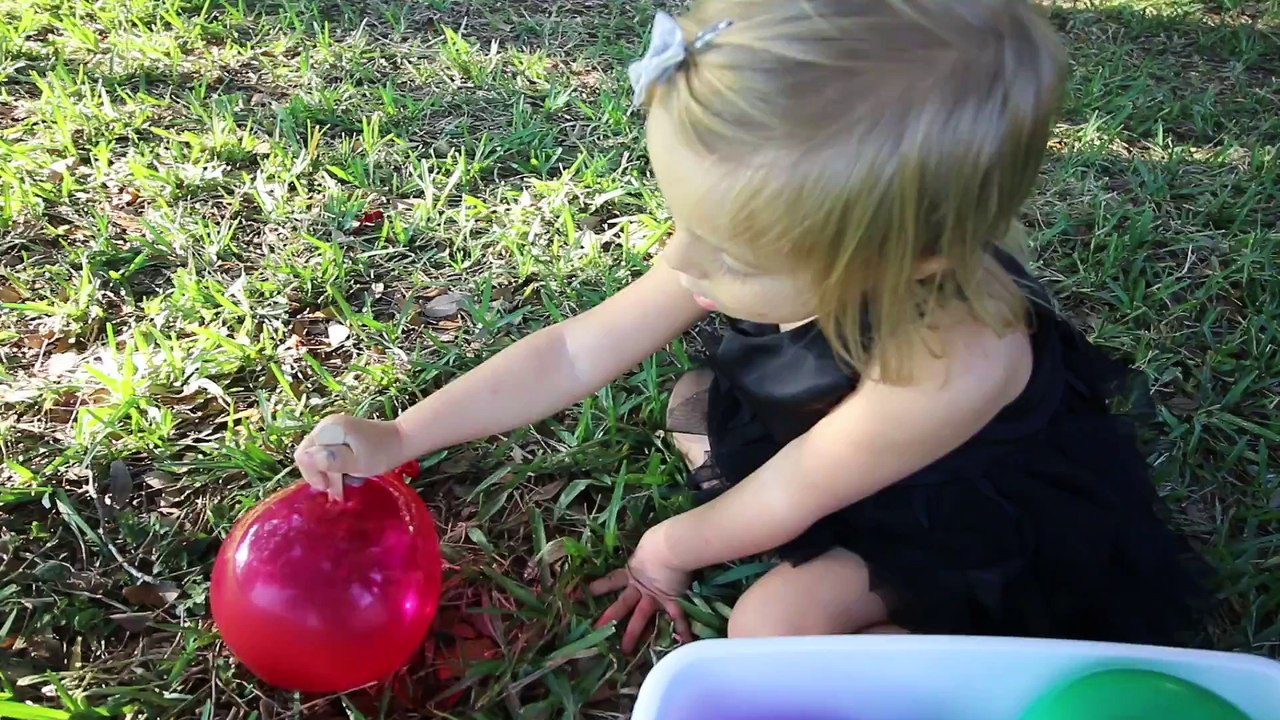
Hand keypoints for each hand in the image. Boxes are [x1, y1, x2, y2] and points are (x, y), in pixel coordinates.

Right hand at [294, 414, 405, 500]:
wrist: (401, 440)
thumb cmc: (382, 452)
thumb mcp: (357, 462)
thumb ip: (331, 461)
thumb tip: (305, 458)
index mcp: (328, 429)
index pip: (303, 454)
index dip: (311, 474)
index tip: (328, 487)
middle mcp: (325, 426)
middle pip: (308, 455)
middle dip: (319, 475)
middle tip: (336, 491)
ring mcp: (331, 430)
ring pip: (317, 456)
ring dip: (326, 474)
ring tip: (341, 488)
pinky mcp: (338, 436)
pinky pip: (326, 453)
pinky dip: (332, 467)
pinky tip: (343, 477)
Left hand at [589, 528, 692, 652]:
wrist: (672, 547)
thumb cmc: (658, 541)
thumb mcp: (647, 545)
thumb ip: (646, 551)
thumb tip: (649, 546)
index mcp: (632, 572)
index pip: (611, 581)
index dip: (598, 587)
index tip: (581, 595)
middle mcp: (641, 587)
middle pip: (621, 605)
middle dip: (609, 618)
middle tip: (597, 630)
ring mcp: (654, 596)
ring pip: (640, 618)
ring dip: (632, 634)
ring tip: (625, 651)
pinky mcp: (670, 600)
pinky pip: (677, 617)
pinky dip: (682, 629)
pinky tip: (685, 642)